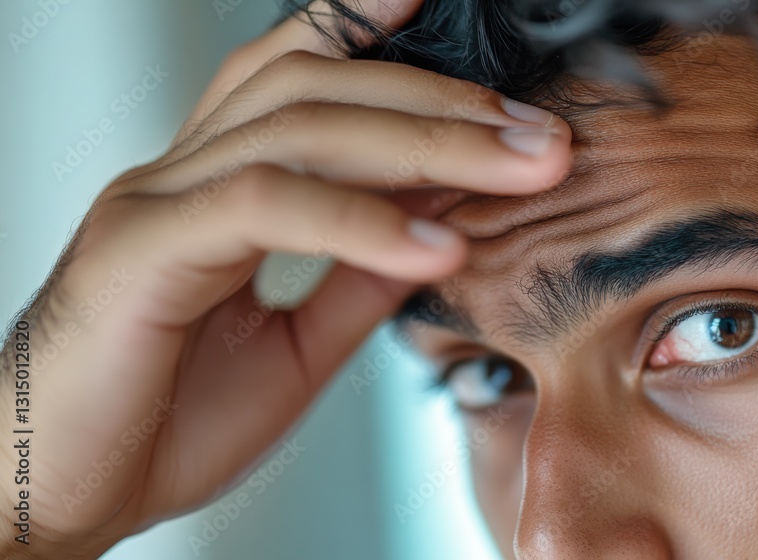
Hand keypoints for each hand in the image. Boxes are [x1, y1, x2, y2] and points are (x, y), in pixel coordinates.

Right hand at [0, 2, 570, 557]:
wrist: (63, 496)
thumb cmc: (161, 420)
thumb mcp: (292, 345)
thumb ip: (356, 280)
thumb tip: (439, 235)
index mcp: (212, 186)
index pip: (291, 75)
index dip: (363, 27)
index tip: (444, 9)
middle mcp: (181, 173)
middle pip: (318, 87)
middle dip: (442, 100)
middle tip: (540, 134)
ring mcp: (156, 202)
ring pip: (300, 129)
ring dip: (426, 144)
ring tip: (518, 169)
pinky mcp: (141, 251)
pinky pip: (266, 207)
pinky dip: (361, 220)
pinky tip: (435, 245)